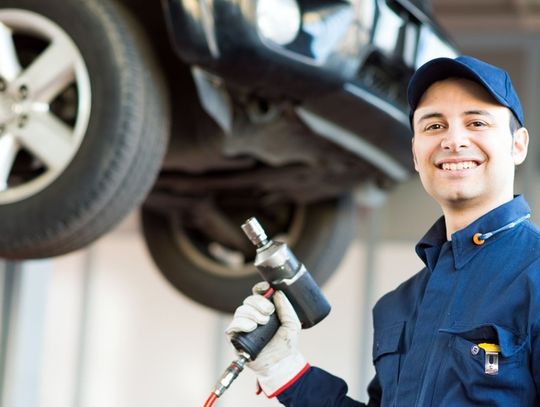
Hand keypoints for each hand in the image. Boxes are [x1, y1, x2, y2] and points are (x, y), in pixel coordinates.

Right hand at [225, 282, 308, 396]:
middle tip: (269, 312)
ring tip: (263, 323)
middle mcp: (252, 316)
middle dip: (258, 303)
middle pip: (248, 300)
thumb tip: (278, 293)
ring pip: (240, 311)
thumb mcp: (292, 324)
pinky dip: (241, 324)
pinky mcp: (235, 338)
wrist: (282, 364)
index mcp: (264, 310)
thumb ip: (287, 308)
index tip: (267, 289)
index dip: (260, 289)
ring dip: (252, 313)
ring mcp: (243, 327)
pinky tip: (252, 327)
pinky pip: (232, 326)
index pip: (257, 294)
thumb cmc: (286, 344)